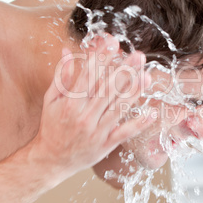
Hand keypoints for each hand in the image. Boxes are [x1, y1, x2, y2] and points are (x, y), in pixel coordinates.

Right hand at [31, 35, 154, 172]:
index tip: (113, 43)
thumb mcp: (50, 100)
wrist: (51, 160)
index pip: (88, 75)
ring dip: (134, 91)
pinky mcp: (106, 144)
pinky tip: (151, 112)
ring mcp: (96, 131)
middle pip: (107, 89)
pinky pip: (124, 132)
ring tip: (147, 76)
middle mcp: (84, 116)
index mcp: (70, 103)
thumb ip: (61, 76)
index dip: (101, 57)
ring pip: (118, 108)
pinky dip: (139, 123)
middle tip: (138, 56)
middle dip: (124, 70)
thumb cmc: (52, 127)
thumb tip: (66, 51)